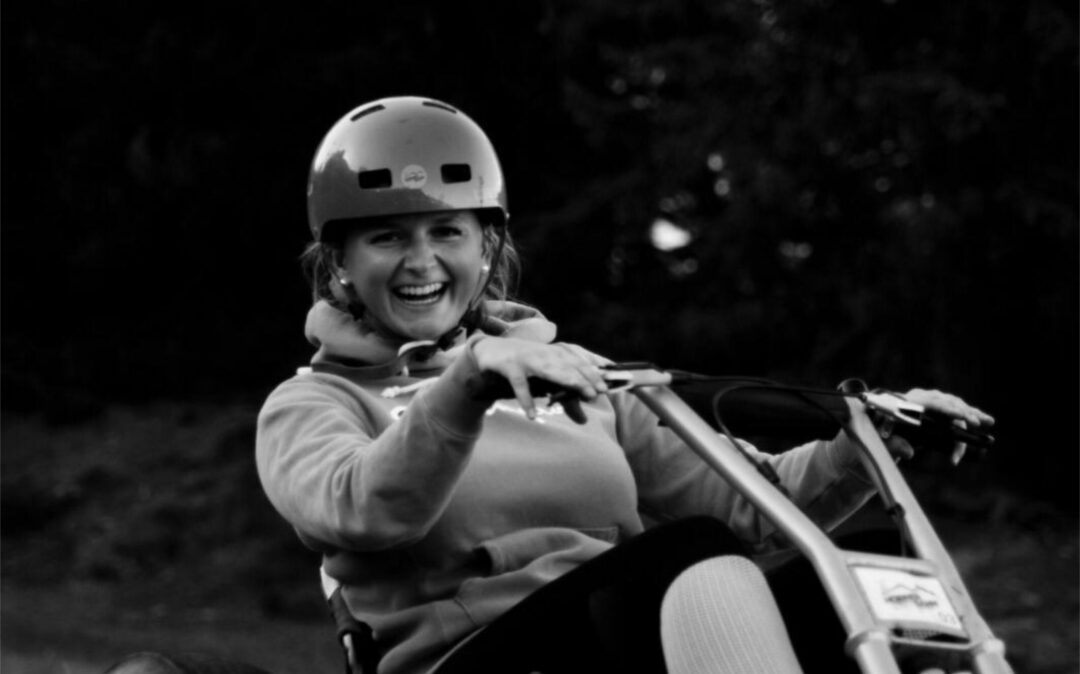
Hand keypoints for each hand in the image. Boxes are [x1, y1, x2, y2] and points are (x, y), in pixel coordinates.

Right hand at [472, 337, 611, 421]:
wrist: (489, 350)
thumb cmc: (524, 365)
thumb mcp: (546, 379)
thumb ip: (565, 398)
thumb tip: (585, 421)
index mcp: (554, 352)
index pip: (579, 358)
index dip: (595, 369)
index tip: (609, 382)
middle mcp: (544, 353)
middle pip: (570, 364)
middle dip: (587, 377)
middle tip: (600, 391)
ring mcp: (527, 358)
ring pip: (551, 369)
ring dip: (569, 381)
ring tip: (584, 394)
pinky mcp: (510, 366)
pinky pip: (520, 385)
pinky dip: (526, 399)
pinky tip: (533, 414)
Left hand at [882, 388, 995, 461]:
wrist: (880, 425)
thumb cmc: (880, 433)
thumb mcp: (883, 441)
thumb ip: (894, 445)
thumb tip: (909, 452)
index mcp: (906, 401)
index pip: (929, 402)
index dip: (945, 409)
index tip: (960, 416)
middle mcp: (922, 396)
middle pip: (946, 402)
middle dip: (961, 412)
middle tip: (974, 424)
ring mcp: (933, 400)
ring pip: (955, 404)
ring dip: (971, 413)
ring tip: (987, 422)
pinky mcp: (940, 408)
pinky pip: (958, 410)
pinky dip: (972, 414)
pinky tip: (988, 420)